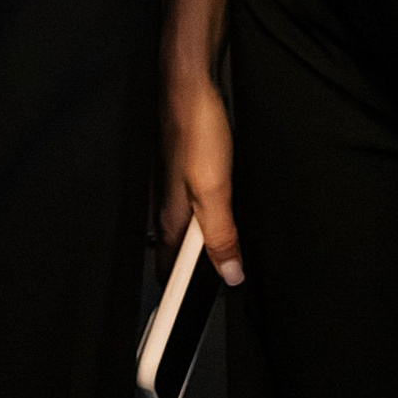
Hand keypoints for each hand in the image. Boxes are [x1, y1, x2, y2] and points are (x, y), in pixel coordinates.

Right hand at [158, 0, 243, 283]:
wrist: (189, 77)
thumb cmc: (197, 127)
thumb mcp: (214, 187)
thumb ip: (219, 233)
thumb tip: (231, 275)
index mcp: (168, 214)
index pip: (165, 267)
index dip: (176, 295)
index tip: (186, 321)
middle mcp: (166, 201)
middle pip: (173, 248)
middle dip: (187, 273)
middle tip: (213, 294)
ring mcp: (174, 181)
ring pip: (184, 224)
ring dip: (199, 245)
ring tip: (221, 263)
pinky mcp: (186, 163)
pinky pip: (194, 201)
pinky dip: (205, 218)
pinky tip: (220, 216)